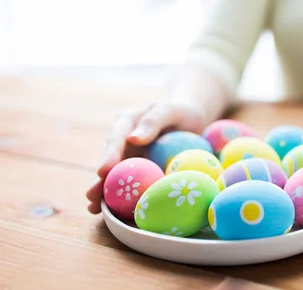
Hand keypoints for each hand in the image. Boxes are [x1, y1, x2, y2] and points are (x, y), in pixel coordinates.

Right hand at [85, 102, 206, 213]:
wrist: (191, 121)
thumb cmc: (181, 113)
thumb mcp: (171, 109)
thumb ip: (154, 120)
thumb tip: (134, 138)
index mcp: (128, 121)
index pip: (116, 138)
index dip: (109, 155)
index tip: (104, 170)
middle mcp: (123, 141)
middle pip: (110, 161)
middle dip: (99, 179)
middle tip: (91, 196)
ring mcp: (129, 157)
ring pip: (114, 176)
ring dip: (104, 192)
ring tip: (94, 208)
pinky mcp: (137, 171)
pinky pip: (129, 185)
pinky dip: (122, 198)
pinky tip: (116, 214)